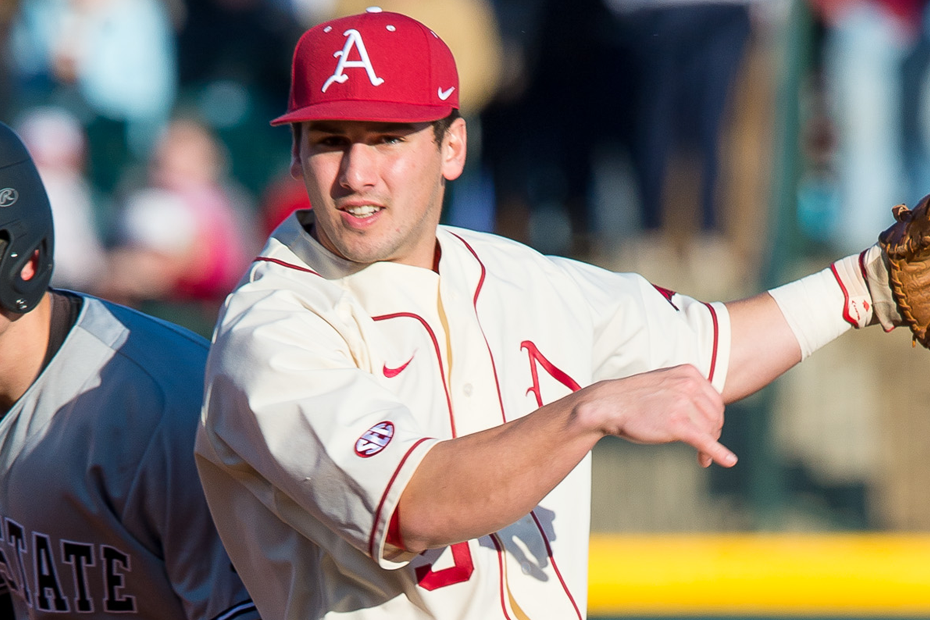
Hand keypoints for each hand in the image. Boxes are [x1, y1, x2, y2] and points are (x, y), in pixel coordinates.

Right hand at [584, 364, 736, 467]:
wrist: (608, 405)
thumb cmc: (634, 399)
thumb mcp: (665, 383)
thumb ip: (686, 391)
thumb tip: (710, 413)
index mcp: (689, 373)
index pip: (715, 400)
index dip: (714, 420)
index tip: (708, 433)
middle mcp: (689, 384)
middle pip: (716, 416)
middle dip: (713, 434)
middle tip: (704, 450)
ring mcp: (683, 403)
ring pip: (711, 430)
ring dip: (709, 447)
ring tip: (701, 457)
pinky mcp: (677, 423)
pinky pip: (705, 440)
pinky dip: (718, 452)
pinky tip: (728, 461)